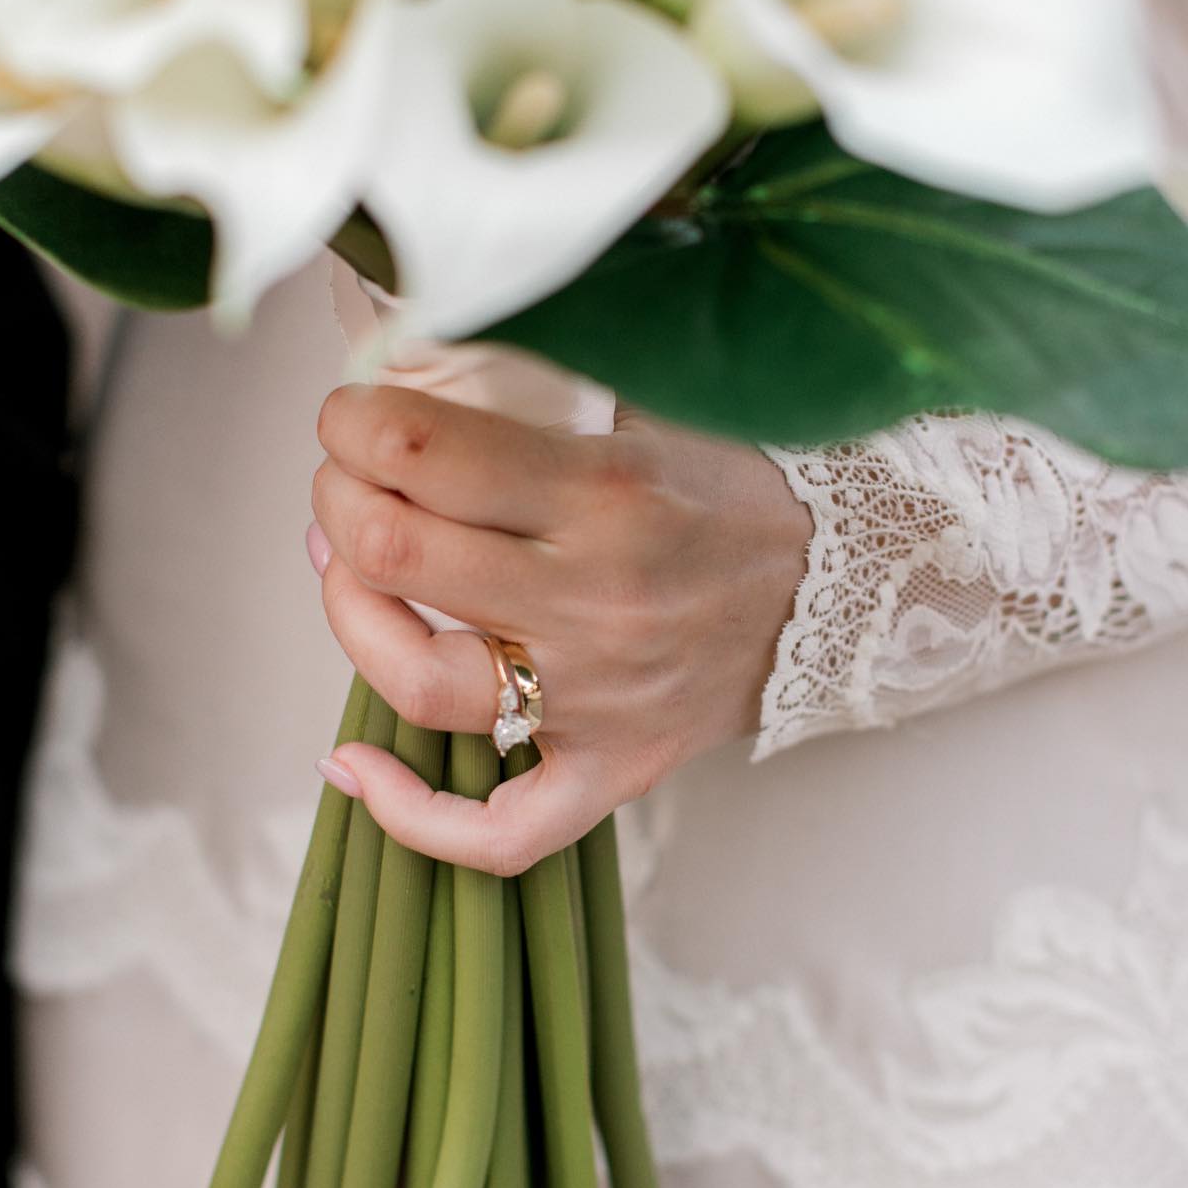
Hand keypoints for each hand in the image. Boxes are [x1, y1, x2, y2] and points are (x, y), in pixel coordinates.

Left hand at [309, 381, 811, 873]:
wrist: (849, 582)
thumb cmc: (735, 485)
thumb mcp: (652, 400)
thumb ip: (542, 377)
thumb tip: (410, 356)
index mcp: (606, 491)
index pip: (423, 451)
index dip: (353, 425)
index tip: (350, 417)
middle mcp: (597, 601)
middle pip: (397, 554)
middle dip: (339, 501)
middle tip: (345, 480)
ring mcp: (601, 701)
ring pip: (418, 681)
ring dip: (348, 615)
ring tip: (347, 573)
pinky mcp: (615, 770)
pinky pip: (500, 831)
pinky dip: (411, 815)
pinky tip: (351, 764)